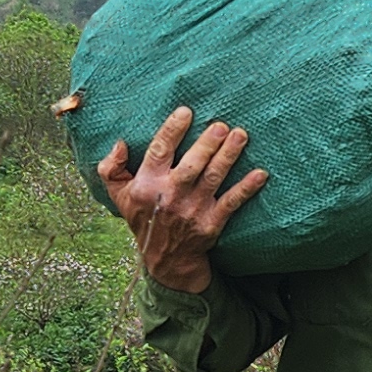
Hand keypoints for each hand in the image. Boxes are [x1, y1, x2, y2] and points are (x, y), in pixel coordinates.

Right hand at [97, 105, 264, 293]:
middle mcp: (170, 196)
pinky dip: (246, 189)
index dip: (172, 131)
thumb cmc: (143, 217)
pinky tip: (260, 174)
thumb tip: (119, 144)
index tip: (186, 112)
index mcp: (147, 184)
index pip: (159, 151)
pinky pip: (231, 203)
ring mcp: (193, 210)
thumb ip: (111, 167)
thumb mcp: (118, 195)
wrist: (165, 260)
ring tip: (240, 135)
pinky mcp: (212, 223)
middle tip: (221, 125)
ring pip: (212, 179)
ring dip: (228, 157)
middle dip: (207, 144)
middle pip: (191, 165)